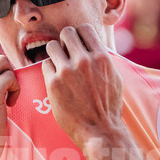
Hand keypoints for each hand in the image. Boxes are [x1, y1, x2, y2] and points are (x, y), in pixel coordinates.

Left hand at [42, 25, 123, 147]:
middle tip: (66, 54)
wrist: (100, 131)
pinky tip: (56, 80)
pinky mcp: (54, 84)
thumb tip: (94, 46)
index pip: (84, 29)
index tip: (78, 46)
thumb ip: (103, 60)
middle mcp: (84, 60)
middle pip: (66, 32)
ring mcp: (67, 71)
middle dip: (65, 42)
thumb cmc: (108, 107)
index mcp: (101, 57)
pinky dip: (49, 69)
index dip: (79, 36)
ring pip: (52, 46)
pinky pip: (45, 64)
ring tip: (59, 66)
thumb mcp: (114, 78)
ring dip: (54, 53)